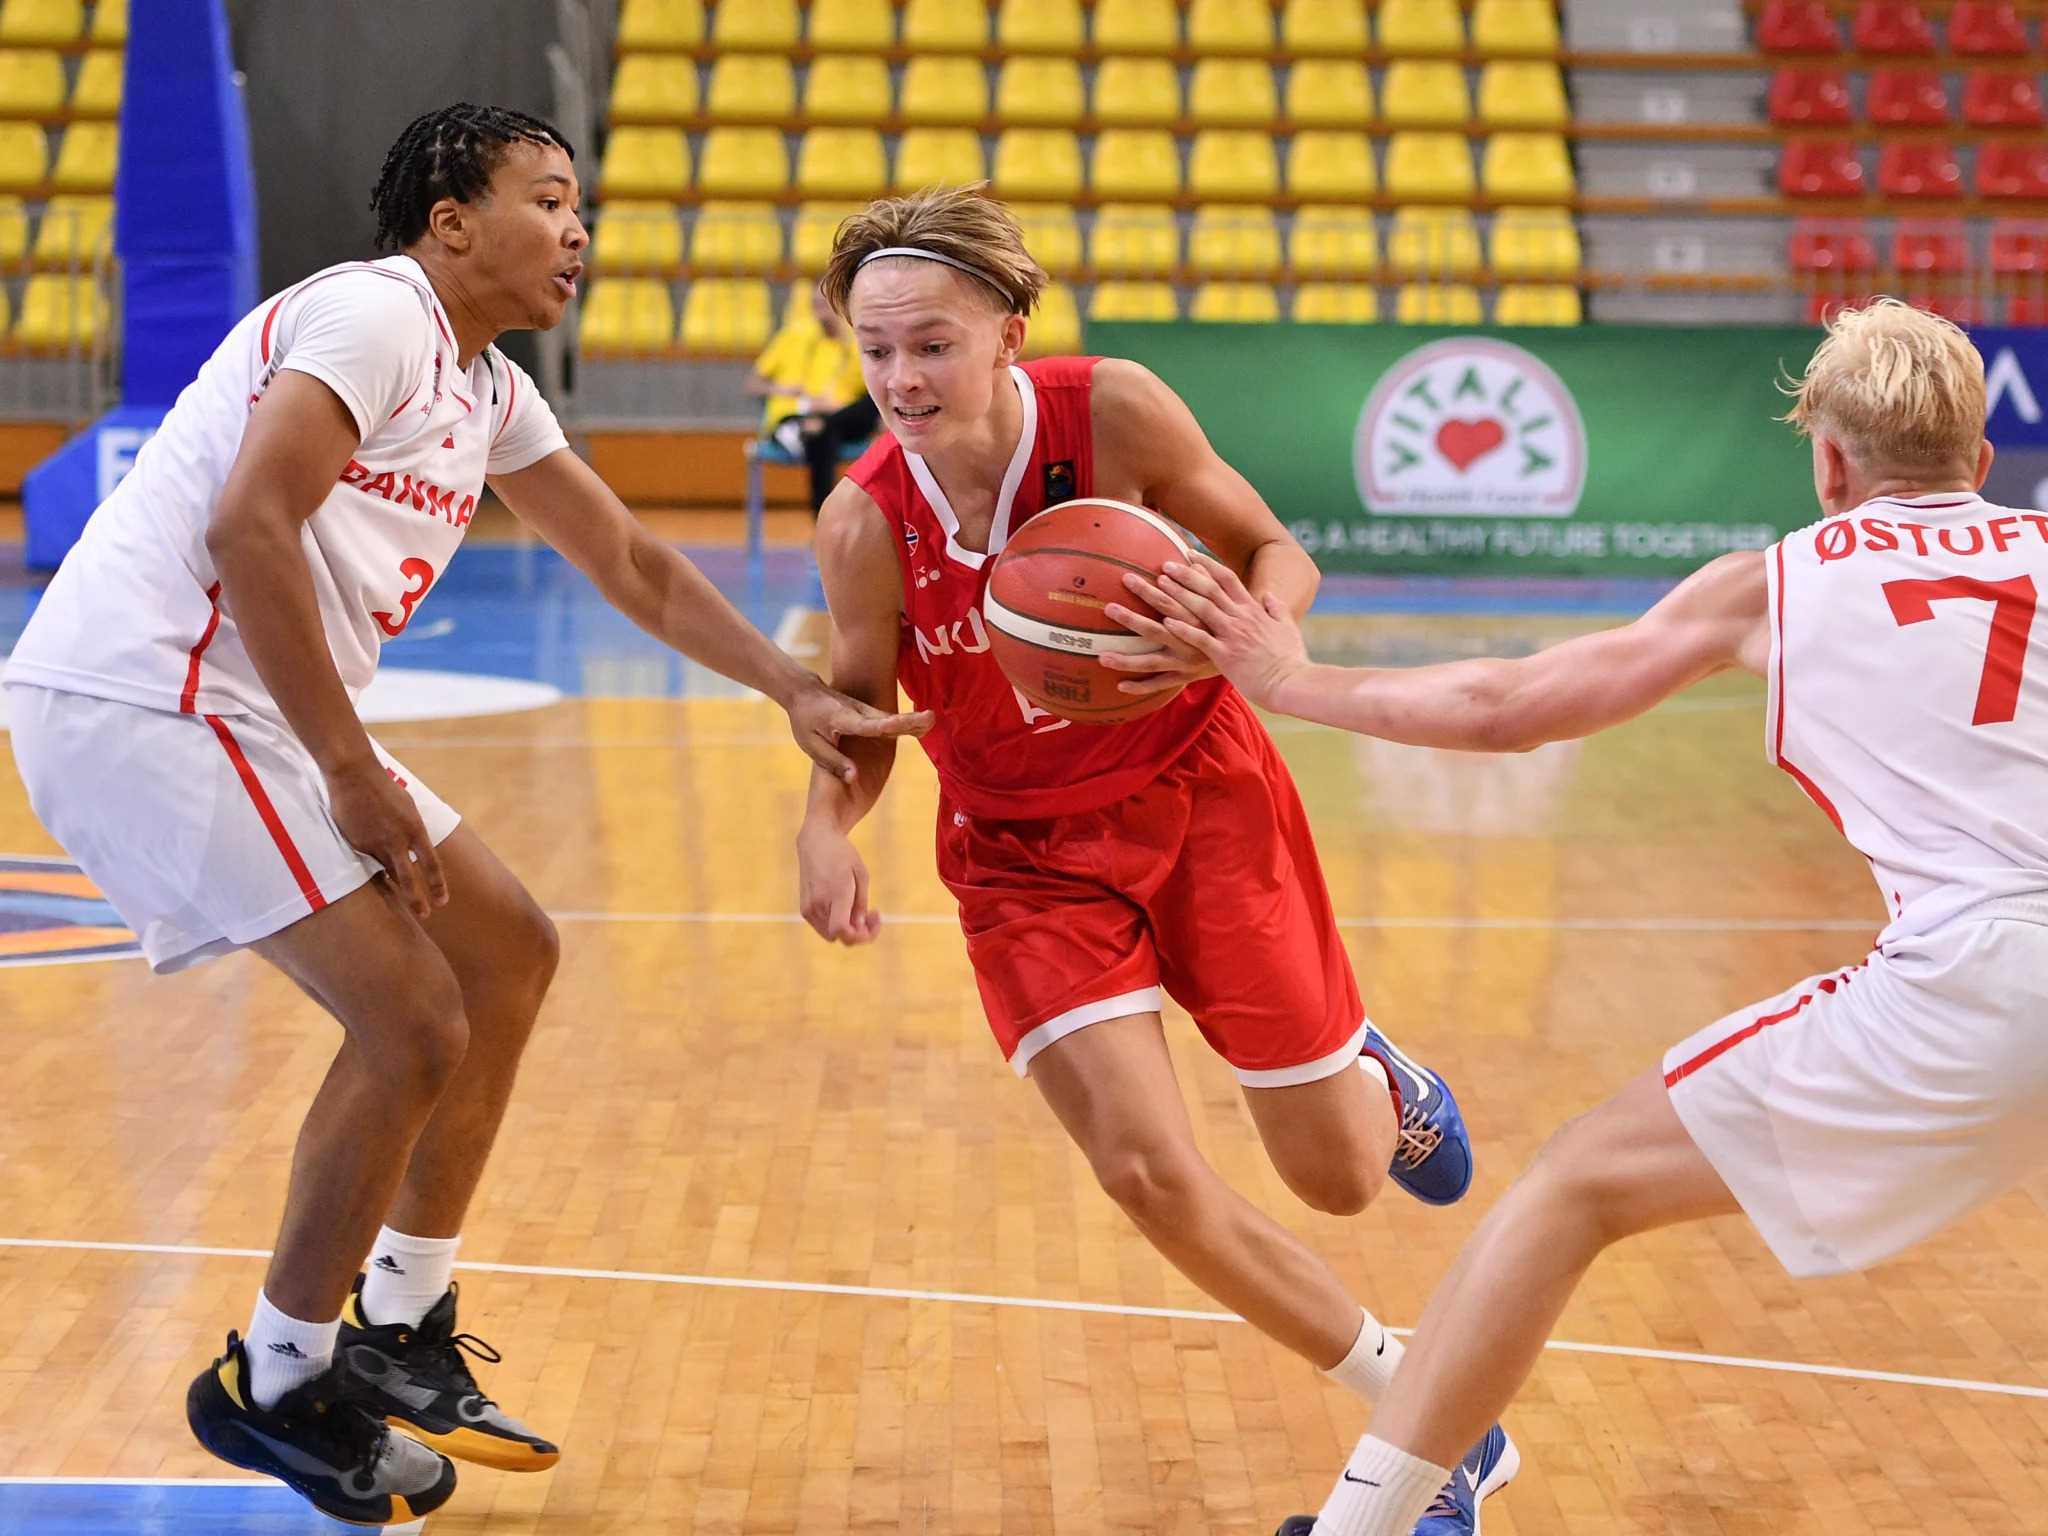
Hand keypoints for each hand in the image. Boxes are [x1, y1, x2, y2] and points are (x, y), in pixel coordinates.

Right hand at [324, 757, 447, 920]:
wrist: (354, 775)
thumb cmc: (384, 789)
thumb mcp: (408, 809)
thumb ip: (412, 832)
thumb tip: (416, 851)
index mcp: (414, 829)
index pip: (430, 864)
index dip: (437, 885)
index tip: (442, 901)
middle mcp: (396, 839)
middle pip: (408, 878)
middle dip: (416, 900)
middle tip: (424, 915)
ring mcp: (374, 843)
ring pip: (385, 870)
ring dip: (392, 883)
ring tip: (397, 896)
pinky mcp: (355, 843)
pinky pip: (366, 859)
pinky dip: (371, 859)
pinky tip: (368, 852)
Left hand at [786, 678, 933, 782]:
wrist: (803, 691)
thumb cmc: (804, 720)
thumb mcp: (812, 744)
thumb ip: (833, 761)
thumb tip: (854, 778)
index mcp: (844, 719)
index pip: (869, 725)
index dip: (888, 725)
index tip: (903, 724)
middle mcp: (858, 711)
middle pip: (887, 719)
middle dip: (908, 720)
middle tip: (930, 720)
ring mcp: (864, 709)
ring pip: (890, 718)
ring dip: (911, 721)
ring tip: (931, 724)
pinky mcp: (866, 711)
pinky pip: (888, 719)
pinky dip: (904, 722)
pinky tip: (920, 728)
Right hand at [797, 822, 880, 944]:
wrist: (816, 841)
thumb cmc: (842, 855)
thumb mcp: (861, 874)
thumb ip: (861, 904)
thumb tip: (859, 927)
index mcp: (836, 892)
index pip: (842, 930)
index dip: (861, 936)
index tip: (874, 919)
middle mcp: (818, 903)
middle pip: (839, 936)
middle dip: (859, 933)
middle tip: (873, 915)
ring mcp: (808, 908)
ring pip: (831, 935)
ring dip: (848, 930)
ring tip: (861, 911)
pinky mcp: (804, 909)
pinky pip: (823, 928)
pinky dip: (836, 924)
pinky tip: (845, 909)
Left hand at [1110, 555, 1309, 710]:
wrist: (1294, 684)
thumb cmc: (1290, 660)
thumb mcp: (1288, 628)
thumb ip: (1277, 609)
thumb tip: (1269, 595)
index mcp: (1253, 610)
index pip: (1227, 578)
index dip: (1206, 564)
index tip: (1188, 554)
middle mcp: (1240, 618)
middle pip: (1208, 589)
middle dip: (1184, 575)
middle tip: (1162, 564)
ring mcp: (1232, 636)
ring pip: (1200, 609)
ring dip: (1176, 596)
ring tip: (1155, 586)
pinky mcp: (1226, 657)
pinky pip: (1201, 639)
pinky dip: (1183, 629)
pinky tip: (1165, 622)